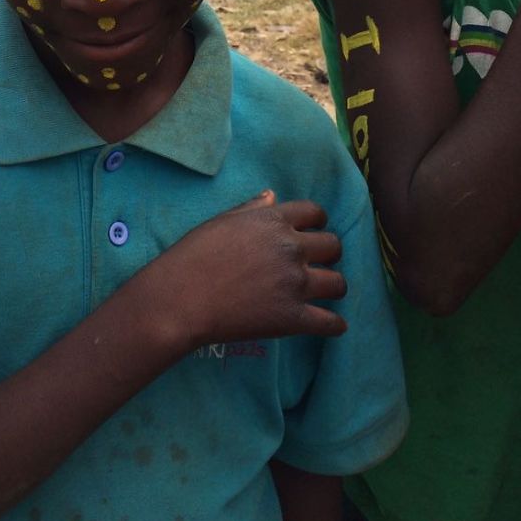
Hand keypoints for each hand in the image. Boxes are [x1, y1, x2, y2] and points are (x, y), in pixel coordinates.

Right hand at [151, 191, 346, 348]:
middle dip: (329, 253)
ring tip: (323, 293)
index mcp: (273, 221)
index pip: (315, 213)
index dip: (318, 223)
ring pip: (338, 283)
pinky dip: (334, 325)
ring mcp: (295, 284)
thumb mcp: (221, 221)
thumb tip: (273, 195)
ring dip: (333, 286)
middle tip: (318, 263)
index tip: (313, 232)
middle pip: (333, 246)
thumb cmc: (193, 256)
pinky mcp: (293, 319)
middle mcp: (291, 249)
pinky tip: (331, 324)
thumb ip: (251, 208)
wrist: (181, 299)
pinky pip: (331, 323)